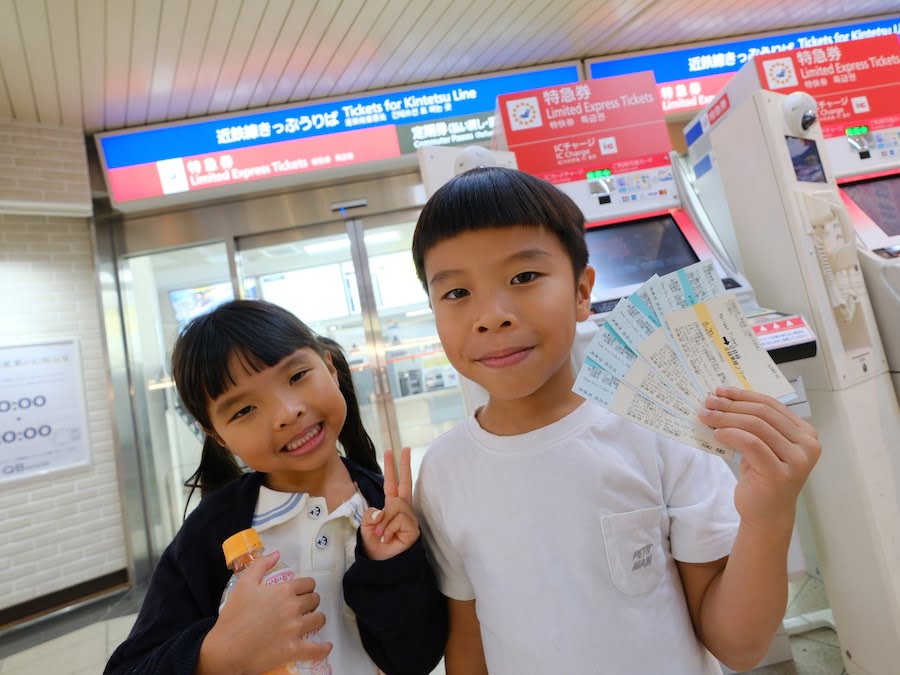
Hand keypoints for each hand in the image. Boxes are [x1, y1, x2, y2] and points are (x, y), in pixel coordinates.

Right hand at [197, 552, 332, 673]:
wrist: (225, 648)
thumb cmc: (233, 616)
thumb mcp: (244, 583)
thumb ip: (261, 564)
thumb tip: (276, 554)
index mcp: (283, 591)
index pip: (308, 583)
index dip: (306, 586)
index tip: (302, 591)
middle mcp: (293, 608)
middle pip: (315, 600)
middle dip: (311, 601)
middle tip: (304, 606)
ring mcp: (294, 629)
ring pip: (319, 620)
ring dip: (317, 619)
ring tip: (311, 621)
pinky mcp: (293, 649)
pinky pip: (316, 649)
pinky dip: (324, 648)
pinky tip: (326, 646)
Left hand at [361, 447, 420, 560]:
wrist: (381, 564)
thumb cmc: (375, 546)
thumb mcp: (366, 527)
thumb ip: (370, 514)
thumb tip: (382, 510)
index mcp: (390, 507)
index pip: (392, 484)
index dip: (392, 468)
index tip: (392, 451)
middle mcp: (402, 509)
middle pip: (405, 483)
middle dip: (404, 465)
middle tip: (404, 448)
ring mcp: (409, 517)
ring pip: (395, 506)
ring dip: (383, 522)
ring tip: (380, 535)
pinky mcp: (413, 527)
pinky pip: (398, 519)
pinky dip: (388, 529)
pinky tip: (388, 539)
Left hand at [699, 386, 819, 531]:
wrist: (767, 514)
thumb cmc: (762, 477)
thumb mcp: (762, 445)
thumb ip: (754, 424)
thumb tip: (723, 399)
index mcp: (805, 433)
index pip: (771, 405)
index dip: (743, 395)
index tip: (721, 390)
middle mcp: (807, 444)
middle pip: (763, 414)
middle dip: (732, 405)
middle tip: (708, 402)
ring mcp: (797, 460)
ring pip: (756, 426)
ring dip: (726, 418)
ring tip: (707, 416)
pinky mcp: (780, 474)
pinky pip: (751, 444)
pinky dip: (731, 434)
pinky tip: (717, 434)